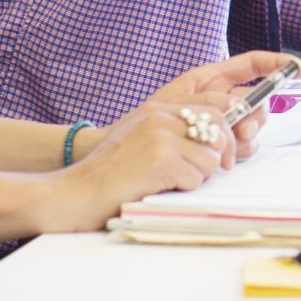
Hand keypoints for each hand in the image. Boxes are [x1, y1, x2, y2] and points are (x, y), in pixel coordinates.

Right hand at [57, 99, 231, 222]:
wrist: (74, 193)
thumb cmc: (107, 174)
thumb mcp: (138, 138)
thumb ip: (170, 132)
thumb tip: (212, 140)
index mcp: (155, 109)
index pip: (211, 108)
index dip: (226, 131)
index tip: (225, 151)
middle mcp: (159, 117)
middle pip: (218, 128)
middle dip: (223, 152)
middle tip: (219, 169)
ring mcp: (160, 137)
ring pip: (210, 158)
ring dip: (198, 176)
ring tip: (171, 182)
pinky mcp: (161, 161)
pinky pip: (196, 177)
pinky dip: (183, 188)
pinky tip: (160, 189)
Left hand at [150, 50, 298, 160]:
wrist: (127, 158)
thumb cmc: (142, 127)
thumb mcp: (175, 106)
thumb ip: (209, 101)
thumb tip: (238, 105)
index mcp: (210, 80)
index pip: (252, 65)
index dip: (277, 64)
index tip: (299, 71)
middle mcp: (222, 100)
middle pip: (258, 99)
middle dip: (258, 114)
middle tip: (244, 131)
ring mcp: (224, 125)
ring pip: (255, 126)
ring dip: (248, 136)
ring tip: (229, 149)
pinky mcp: (223, 147)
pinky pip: (245, 146)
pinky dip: (240, 152)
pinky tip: (225, 159)